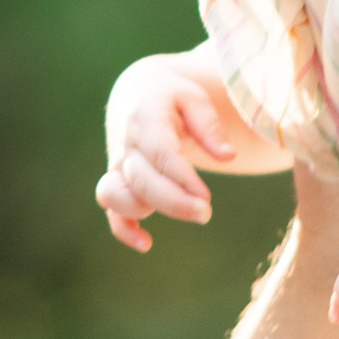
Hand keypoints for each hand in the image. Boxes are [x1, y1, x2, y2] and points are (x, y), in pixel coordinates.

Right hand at [98, 54, 250, 251]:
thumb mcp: (194, 98)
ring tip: (187, 215)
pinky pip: (111, 211)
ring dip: (145, 212)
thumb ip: (210, 126)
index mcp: (145, 117)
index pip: (160, 151)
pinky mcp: (116, 182)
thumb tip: (228, 156)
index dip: (182, 178)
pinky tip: (146, 243)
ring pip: (117, 195)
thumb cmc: (172, 97)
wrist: (136, 94)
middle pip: (141, 179)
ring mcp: (117, 165)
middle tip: (206, 214)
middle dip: (172, 201)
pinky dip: (123, 229)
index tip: (206, 197)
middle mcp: (126, 143)